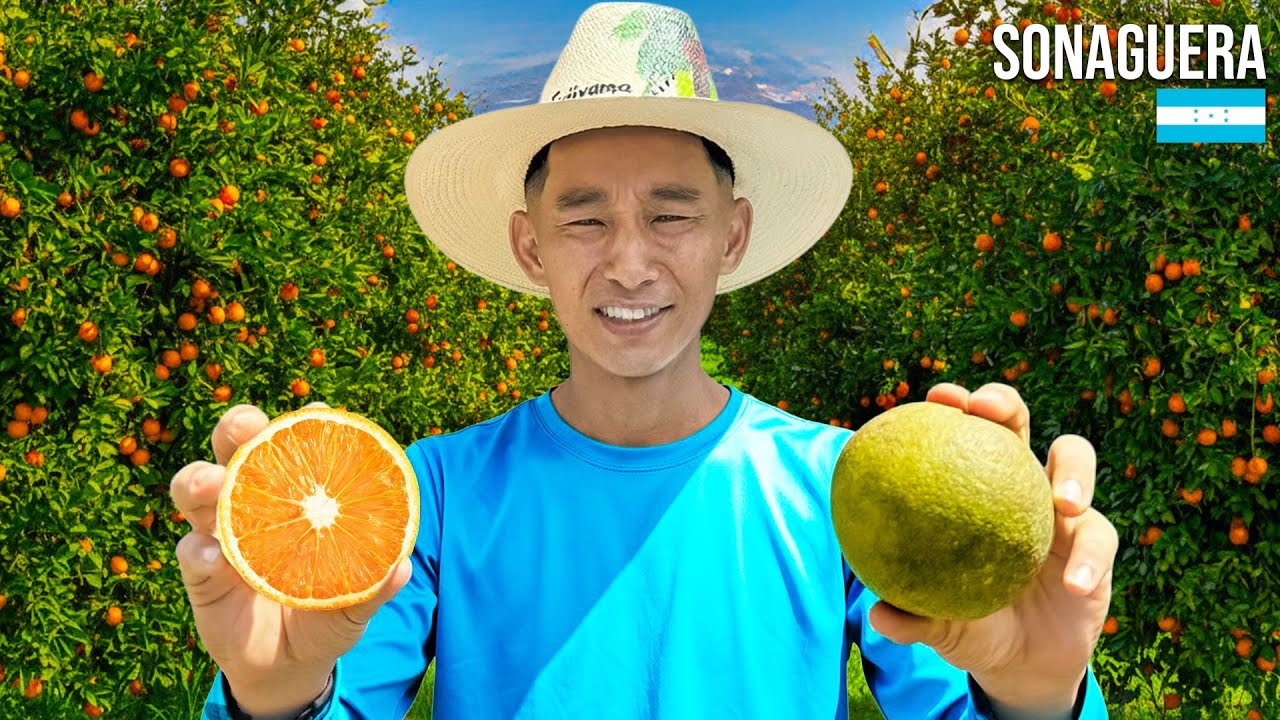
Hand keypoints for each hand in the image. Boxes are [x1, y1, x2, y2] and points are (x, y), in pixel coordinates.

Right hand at [171, 403, 412, 714]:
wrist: (290, 666)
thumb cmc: (326, 614)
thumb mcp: (355, 602)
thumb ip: (375, 584)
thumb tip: (403, 566)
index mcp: (296, 495)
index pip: (297, 445)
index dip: (304, 422)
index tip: (318, 414)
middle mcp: (253, 501)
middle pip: (236, 447)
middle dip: (238, 426)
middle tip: (247, 427)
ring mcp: (221, 533)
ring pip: (196, 488)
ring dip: (200, 478)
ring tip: (214, 484)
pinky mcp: (200, 571)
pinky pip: (190, 552)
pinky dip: (200, 551)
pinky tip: (216, 559)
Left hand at [868, 383, 1117, 712]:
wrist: (1021, 661)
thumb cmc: (971, 625)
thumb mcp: (941, 626)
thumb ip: (914, 619)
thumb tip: (877, 616)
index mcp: (975, 488)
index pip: (963, 433)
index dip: (954, 405)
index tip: (937, 397)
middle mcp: (1017, 484)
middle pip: (1015, 422)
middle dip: (1002, 402)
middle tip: (984, 410)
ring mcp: (1061, 507)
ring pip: (1075, 459)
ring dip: (1072, 471)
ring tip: (1062, 500)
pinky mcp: (1096, 541)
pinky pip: (1098, 540)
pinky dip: (1088, 561)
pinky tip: (1074, 582)